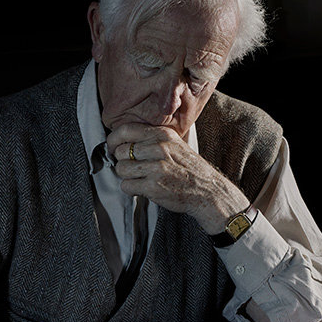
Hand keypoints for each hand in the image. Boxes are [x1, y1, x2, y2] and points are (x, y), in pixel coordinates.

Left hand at [108, 122, 249, 233]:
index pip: (125, 130)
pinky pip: (126, 185)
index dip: (114, 140)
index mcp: (163, 134)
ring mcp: (156, 168)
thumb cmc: (189, 169)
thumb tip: (122, 139)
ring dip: (126, 176)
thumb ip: (152, 138)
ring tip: (139, 178)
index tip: (114, 147)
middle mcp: (159, 148)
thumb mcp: (174, 144)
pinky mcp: (153, 187)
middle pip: (121, 151)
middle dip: (122, 160)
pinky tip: (141, 187)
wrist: (207, 191)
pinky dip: (130, 189)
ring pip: (121, 168)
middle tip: (131, 166)